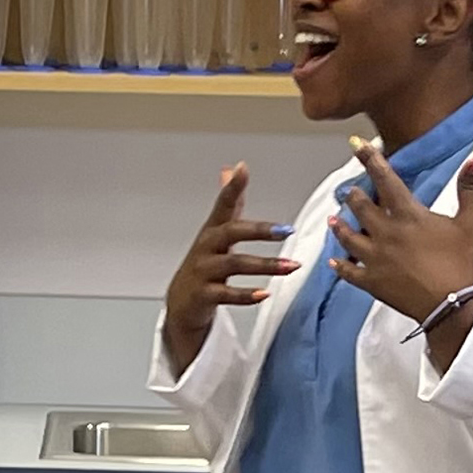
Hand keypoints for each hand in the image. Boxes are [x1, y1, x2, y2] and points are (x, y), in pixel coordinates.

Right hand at [164, 164, 298, 371]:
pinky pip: (226, 294)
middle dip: (260, 231)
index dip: (232, 187)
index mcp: (213, 230)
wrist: (182, 304)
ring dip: (266, 265)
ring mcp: (203, 271)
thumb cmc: (204, 265)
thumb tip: (231, 169)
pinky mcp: (203, 295)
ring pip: (234, 264)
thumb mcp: (215, 232)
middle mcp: (206, 247)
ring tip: (291, 267)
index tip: (243, 169)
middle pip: (231, 232)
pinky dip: (246, 295)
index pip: (223, 203)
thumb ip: (229, 203)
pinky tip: (264, 294)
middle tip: (287, 231)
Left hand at [330, 144, 472, 356]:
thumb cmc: (462, 265)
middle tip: (350, 191)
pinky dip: (340, 265)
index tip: (356, 145)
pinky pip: (349, 272)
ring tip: (334, 219)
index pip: (385, 179)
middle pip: (360, 207)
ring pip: (348, 237)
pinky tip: (334, 261)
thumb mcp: (472, 222)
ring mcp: (375, 259)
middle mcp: (386, 233)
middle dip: (353, 195)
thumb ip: (470, 188)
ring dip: (340, 226)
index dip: (370, 159)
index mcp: (408, 215)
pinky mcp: (372, 282)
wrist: (452, 307)